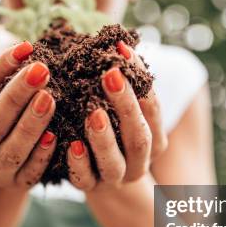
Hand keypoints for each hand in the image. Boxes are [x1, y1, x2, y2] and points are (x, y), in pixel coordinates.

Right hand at [0, 42, 57, 188]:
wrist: (4, 161)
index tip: (24, 48)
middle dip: (16, 95)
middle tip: (40, 70)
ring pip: (11, 150)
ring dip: (30, 123)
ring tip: (48, 98)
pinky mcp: (17, 185)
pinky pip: (31, 172)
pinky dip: (42, 154)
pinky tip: (54, 135)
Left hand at [67, 42, 167, 191]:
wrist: (101, 177)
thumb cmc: (112, 131)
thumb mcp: (122, 109)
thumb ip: (124, 84)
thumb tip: (115, 39)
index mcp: (154, 138)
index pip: (153, 107)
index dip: (140, 79)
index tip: (121, 50)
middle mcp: (140, 161)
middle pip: (138, 136)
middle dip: (126, 105)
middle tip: (111, 74)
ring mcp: (116, 177)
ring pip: (115, 162)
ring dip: (104, 137)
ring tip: (93, 112)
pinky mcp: (90, 187)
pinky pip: (86, 179)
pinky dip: (79, 163)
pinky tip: (71, 144)